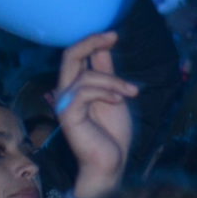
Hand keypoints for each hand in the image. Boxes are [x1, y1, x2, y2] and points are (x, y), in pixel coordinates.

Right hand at [55, 32, 138, 197]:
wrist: (110, 163)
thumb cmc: (112, 134)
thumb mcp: (114, 95)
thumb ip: (106, 73)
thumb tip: (104, 47)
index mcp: (76, 86)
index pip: (75, 55)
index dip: (92, 40)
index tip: (114, 34)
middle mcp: (66, 92)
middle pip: (69, 56)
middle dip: (91, 42)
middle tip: (113, 36)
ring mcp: (65, 103)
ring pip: (86, 76)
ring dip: (114, 81)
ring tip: (131, 92)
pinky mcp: (68, 115)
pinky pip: (85, 91)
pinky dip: (107, 92)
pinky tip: (120, 101)